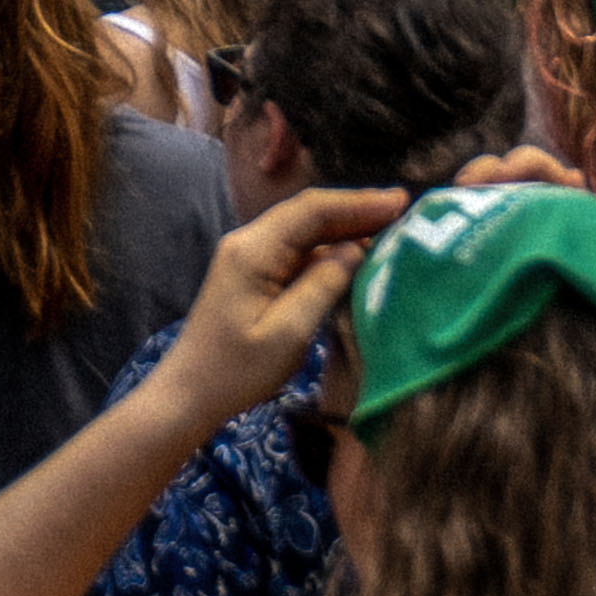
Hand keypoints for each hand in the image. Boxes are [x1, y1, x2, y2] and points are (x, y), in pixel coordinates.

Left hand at [147, 185, 408, 425]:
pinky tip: (359, 256)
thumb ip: (324, 285)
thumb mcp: (288, 333)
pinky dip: (331, 250)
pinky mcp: (255, 274)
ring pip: (306, 231)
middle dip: (357, 210)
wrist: (190, 392)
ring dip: (346, 229)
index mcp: (253, 250)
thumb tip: (357, 250)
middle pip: (309, 215)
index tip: (401, 202)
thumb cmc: (236, 370)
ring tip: (391, 229)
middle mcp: (249, 242)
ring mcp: (250, 257)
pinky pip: (299, 252)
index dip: (358, 203)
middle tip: (405, 210)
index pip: (312, 211)